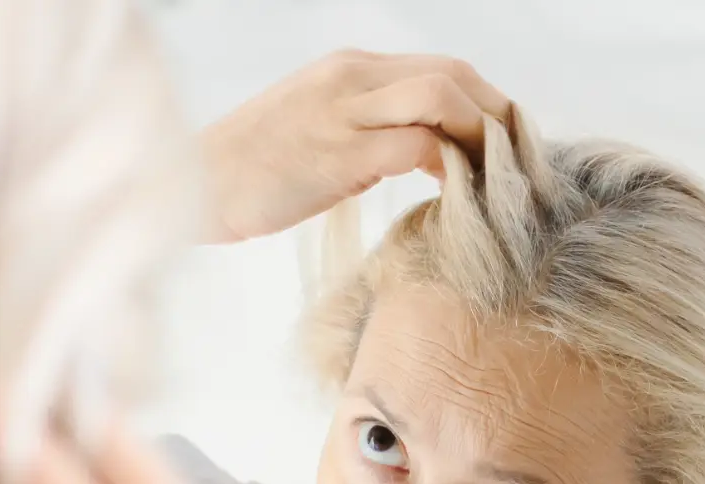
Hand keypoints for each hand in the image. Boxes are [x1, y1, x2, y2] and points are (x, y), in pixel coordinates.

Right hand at [198, 50, 510, 242]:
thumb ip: (363, 129)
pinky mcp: (338, 152)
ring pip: (442, 96)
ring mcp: (344, 111)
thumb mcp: (313, 133)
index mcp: (347, 69)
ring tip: (491, 178)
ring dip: (479, 134)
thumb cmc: (248, 173)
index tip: (501, 143)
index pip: (439, 67)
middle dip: (495, 114)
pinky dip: (448, 166)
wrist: (189, 186)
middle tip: (515, 162)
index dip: (483, 101)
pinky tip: (455, 194)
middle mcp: (350, 78)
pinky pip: (417, 145)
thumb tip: (419, 151)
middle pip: (452, 73)